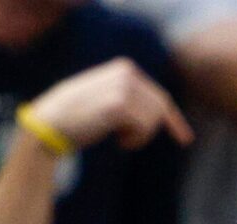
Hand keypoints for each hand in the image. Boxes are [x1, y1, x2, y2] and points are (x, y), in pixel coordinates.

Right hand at [24, 58, 191, 152]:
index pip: (159, 96)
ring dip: (139, 137)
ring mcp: (124, 87)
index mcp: (124, 68)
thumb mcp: (104, 96)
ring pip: (153, 120)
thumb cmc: (76, 116)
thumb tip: (159, 111)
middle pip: (160, 109)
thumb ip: (128, 96)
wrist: (51, 123)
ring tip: (117, 138)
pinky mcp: (119, 104)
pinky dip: (134, 141)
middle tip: (124, 142)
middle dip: (149, 131)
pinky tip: (117, 141)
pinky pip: (144, 129)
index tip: (185, 139)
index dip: (173, 119)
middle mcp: (127, 72)